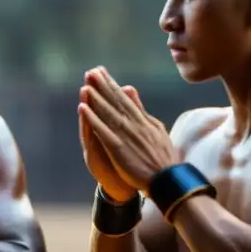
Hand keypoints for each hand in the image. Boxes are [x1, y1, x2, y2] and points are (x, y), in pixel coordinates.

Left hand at [78, 67, 178, 191]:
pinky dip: (92, 118)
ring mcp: (126, 136)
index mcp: (142, 120)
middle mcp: (134, 125)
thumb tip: (132, 91)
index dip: (111, 85)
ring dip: (95, 98)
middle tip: (91, 71)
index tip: (101, 72)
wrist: (168, 180)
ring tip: (85, 84)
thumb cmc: (162, 157)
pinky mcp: (118, 148)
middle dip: (102, 85)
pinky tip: (82, 108)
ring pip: (107, 113)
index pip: (124, 99)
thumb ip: (141, 110)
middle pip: (115, 102)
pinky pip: (102, 130)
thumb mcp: (156, 129)